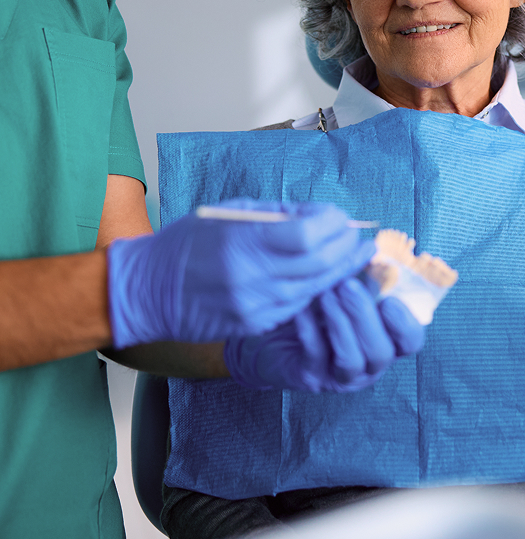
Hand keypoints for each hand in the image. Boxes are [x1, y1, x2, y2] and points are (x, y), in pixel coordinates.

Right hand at [106, 200, 374, 347]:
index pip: (307, 235)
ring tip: (356, 255)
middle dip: (346, 248)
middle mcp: (252, 277)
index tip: (339, 216)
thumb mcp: (228, 214)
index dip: (331, 224)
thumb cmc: (186, 243)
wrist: (149, 292)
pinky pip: (298, 305)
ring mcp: (255, 305)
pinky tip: (329, 277)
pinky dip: (317, 289)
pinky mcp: (256, 324)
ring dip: (340, 271)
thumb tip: (317, 215)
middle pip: (319, 263)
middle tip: (360, 238)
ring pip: (315, 288)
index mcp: (243, 242)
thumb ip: (275, 215)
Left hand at [224, 277, 425, 392]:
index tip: (389, 299)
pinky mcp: (311, 377)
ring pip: (351, 361)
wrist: (280, 328)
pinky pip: (315, 357)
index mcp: (387, 339)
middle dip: (365, 317)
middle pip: (381, 352)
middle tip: (348, 285)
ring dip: (340, 324)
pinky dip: (310, 331)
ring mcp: (341, 376)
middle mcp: (370, 363)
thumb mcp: (345, 286)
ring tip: (326, 293)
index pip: (411, 340)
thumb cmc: (322, 303)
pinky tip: (303, 308)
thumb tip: (370, 249)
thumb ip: (363, 274)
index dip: (405, 324)